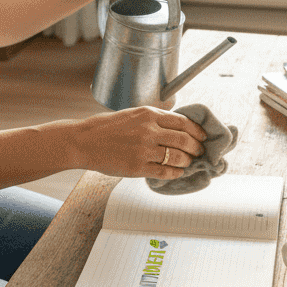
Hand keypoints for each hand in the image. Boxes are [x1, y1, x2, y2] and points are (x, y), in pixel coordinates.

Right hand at [68, 106, 207, 179]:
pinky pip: (165, 172)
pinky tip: (177, 172)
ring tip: (188, 162)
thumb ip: (154, 118)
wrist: (84, 141)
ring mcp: (143, 149)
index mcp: (148, 114)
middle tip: (199, 152)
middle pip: (185, 140)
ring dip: (187, 161)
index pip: (183, 122)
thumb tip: (177, 124)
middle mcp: (148, 130)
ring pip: (178, 157)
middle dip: (196, 147)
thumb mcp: (133, 114)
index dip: (197, 131)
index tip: (202, 136)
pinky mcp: (137, 167)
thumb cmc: (107, 127)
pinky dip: (175, 173)